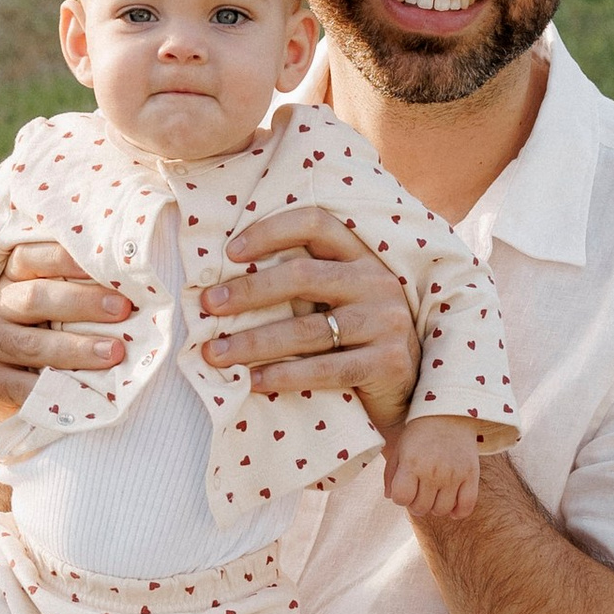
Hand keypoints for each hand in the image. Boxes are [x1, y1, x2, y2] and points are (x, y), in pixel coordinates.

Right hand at [0, 238, 132, 420]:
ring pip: (33, 344)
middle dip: (82, 303)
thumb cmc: (59, 330)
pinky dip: (57, 387)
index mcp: (13, 277)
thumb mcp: (63, 302)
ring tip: (115, 352)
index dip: (65, 259)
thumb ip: (83, 285)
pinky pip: (24, 386)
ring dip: (77, 348)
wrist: (26, 384)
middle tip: (122, 309)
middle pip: (35, 298)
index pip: (31, 257)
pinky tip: (87, 389)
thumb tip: (130, 276)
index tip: (106, 265)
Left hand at [196, 206, 418, 431]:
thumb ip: (303, 283)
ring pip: (307, 329)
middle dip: (249, 291)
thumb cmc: (355, 338)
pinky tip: (253, 382)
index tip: (229, 253)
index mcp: (361, 256)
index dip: (270, 231)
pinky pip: (326, 369)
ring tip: (216, 354)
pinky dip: (284, 375)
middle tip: (208, 305)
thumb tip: (226, 284)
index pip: (315, 223)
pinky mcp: (387, 362)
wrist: (404, 390)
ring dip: (254, 343)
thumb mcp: (337, 300)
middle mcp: (377, 282)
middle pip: (302, 276)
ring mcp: (386, 322)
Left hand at [385, 413, 481, 522]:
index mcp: (412, 463)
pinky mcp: (471, 475)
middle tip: (420, 492)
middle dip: (417, 503)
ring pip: (441, 510)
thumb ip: (391, 474)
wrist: (449, 415)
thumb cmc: (419, 434)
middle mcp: (433, 471)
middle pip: (421, 508)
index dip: (401, 497)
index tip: (405, 488)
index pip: (401, 498)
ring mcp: (454, 474)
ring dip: (435, 507)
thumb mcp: (400, 449)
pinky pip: (466, 506)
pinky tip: (452, 506)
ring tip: (435, 494)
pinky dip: (458, 512)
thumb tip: (390, 497)